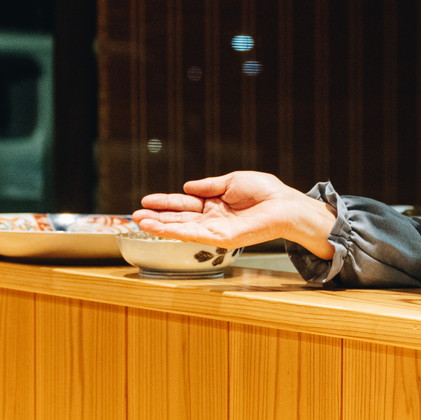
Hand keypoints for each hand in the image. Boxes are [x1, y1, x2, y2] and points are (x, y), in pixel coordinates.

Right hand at [134, 171, 336, 259]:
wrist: (285, 204)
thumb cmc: (266, 192)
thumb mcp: (232, 181)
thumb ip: (208, 186)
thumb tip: (186, 187)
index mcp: (214, 204)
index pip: (184, 204)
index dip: (165, 202)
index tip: (146, 201)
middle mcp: (212, 218)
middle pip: (179, 218)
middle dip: (157, 217)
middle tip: (135, 216)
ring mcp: (215, 229)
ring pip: (182, 228)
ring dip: (160, 226)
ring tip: (140, 223)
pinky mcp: (222, 238)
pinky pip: (195, 234)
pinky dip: (176, 232)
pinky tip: (161, 229)